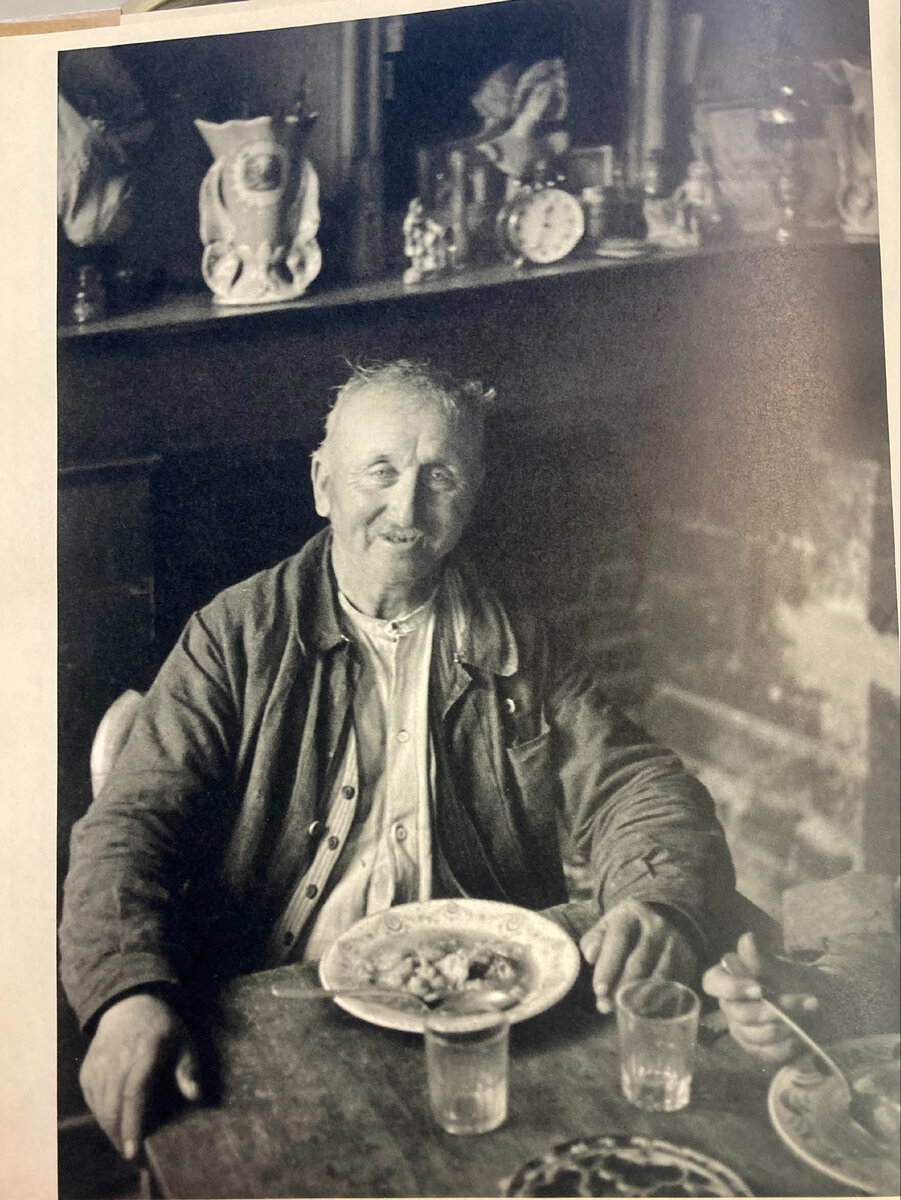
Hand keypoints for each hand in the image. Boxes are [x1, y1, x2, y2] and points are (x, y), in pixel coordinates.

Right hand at [79, 992, 200, 1159]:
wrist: (129, 1004)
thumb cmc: (162, 1026)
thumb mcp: (183, 1041)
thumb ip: (188, 1069)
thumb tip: (195, 1096)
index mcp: (143, 1053)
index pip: (134, 1095)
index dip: (133, 1125)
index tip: (134, 1150)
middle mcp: (116, 1060)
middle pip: (113, 1107)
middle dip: (120, 1135)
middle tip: (133, 1153)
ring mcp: (98, 1064)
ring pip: (99, 1107)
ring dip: (110, 1128)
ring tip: (124, 1141)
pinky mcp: (87, 1069)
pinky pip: (91, 1099)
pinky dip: (100, 1114)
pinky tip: (112, 1121)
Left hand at [579, 898, 698, 1014]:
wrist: (667, 918)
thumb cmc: (629, 928)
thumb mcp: (608, 925)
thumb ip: (594, 940)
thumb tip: (590, 956)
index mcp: (632, 914)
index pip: (619, 938)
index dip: (608, 966)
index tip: (598, 990)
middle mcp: (656, 927)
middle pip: (638, 962)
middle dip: (621, 988)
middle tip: (606, 1006)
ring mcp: (675, 945)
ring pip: (658, 978)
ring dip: (640, 999)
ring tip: (625, 1013)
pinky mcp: (688, 962)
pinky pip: (674, 987)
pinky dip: (660, 1003)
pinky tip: (646, 1013)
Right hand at [701, 932, 819, 1063]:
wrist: (825, 1005)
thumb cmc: (798, 980)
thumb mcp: (783, 968)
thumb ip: (761, 959)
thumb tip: (747, 938)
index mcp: (730, 978)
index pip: (712, 982)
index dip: (731, 988)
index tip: (759, 990)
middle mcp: (730, 1005)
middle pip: (738, 1013)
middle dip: (772, 1010)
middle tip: (805, 1002)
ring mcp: (742, 1030)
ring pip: (753, 1035)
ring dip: (783, 1027)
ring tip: (807, 1016)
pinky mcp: (757, 1050)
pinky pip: (766, 1053)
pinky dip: (787, 1046)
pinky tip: (802, 1036)